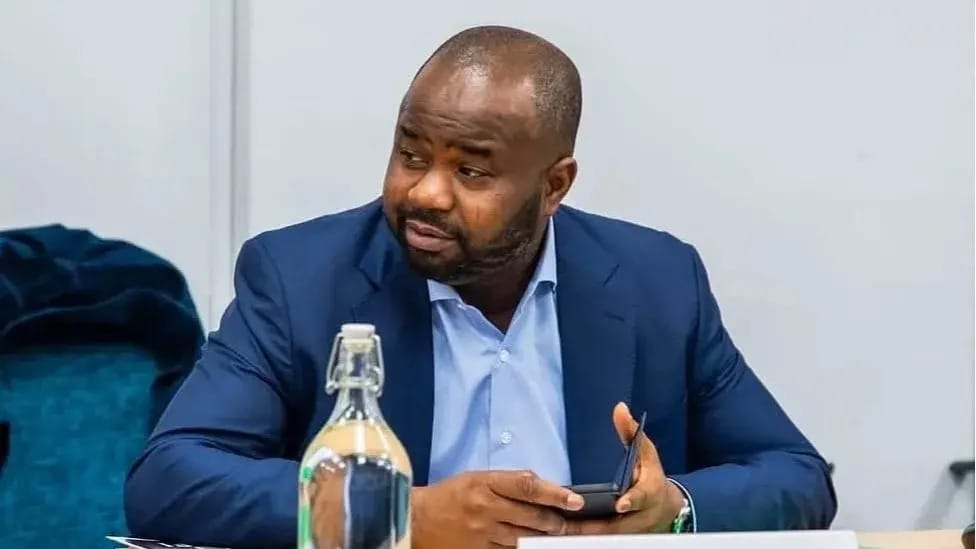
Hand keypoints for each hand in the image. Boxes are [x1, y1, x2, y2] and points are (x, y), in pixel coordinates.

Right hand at [411, 470, 584, 547]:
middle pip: (532, 517)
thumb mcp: (476, 478)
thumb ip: (507, 483)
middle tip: (566, 521)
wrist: (416, 520)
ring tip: (553, 534)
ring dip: (544, 537)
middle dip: (556, 521)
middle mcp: (485, 509)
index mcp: (485, 484)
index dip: (555, 493)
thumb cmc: (449, 496)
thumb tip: (541, 488)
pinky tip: (531, 546)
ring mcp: (483, 535)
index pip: (527, 486)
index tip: (575, 500)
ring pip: (525, 538)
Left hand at [566, 402, 684, 535]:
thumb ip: (630, 432)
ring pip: (605, 537)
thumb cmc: (651, 475)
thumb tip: (619, 408)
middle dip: (591, 526)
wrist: (666, 507)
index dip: (632, 501)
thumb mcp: (645, 452)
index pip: (642, 497)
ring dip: (582, 535)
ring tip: (555, 529)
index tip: (620, 503)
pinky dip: (581, 539)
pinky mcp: (620, 539)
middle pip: (616, 525)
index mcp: (649, 492)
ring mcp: (630, 531)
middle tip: (565, 522)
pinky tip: (558, 535)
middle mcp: (641, 516)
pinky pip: (600, 542)